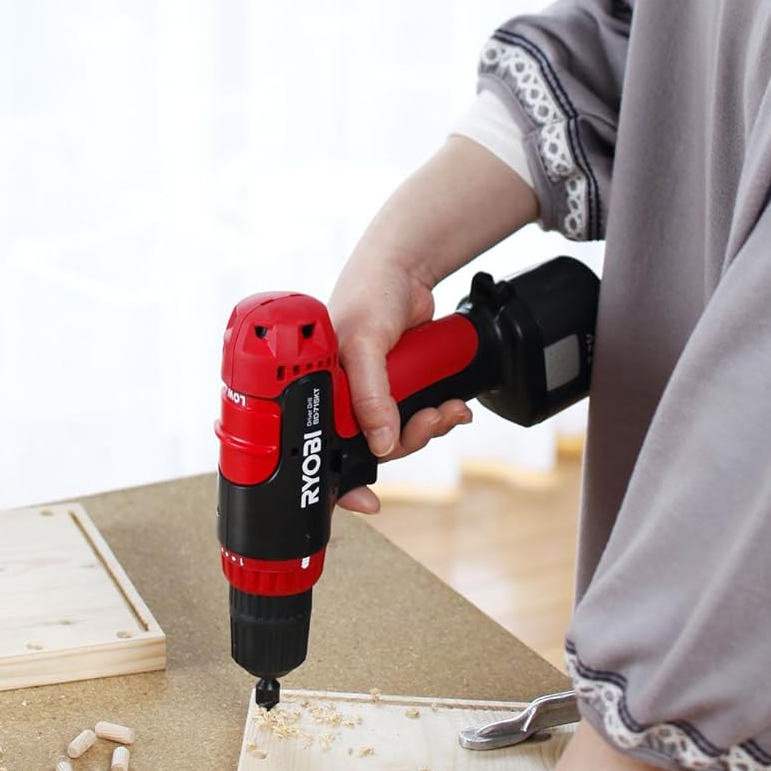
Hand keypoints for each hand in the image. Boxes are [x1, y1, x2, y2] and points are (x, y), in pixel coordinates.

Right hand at [328, 259, 471, 514]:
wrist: (407, 268)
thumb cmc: (368, 293)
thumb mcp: (364, 342)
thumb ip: (370, 393)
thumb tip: (381, 442)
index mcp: (317, 392)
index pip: (320, 449)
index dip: (339, 483)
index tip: (364, 502)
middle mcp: (341, 398)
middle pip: (370, 448)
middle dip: (404, 442)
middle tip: (425, 424)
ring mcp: (372, 396)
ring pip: (398, 437)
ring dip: (428, 429)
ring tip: (446, 410)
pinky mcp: (401, 389)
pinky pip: (419, 418)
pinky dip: (441, 416)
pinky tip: (453, 405)